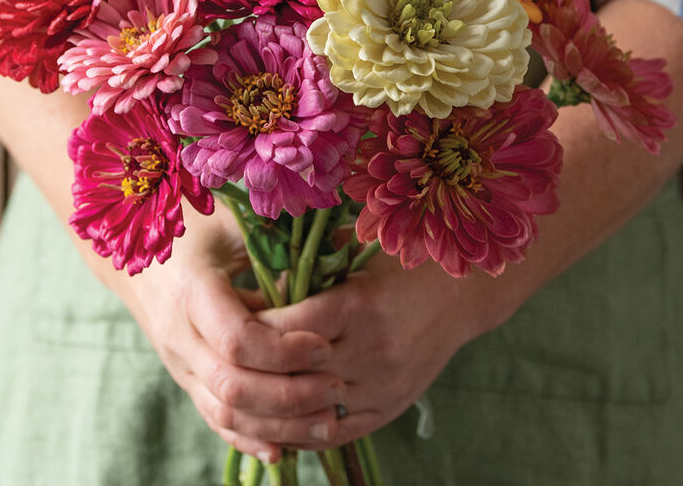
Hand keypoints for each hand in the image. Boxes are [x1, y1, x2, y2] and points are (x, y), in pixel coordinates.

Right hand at [116, 200, 345, 461]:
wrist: (133, 250)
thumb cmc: (192, 226)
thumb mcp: (231, 221)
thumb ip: (273, 243)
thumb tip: (326, 266)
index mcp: (191, 291)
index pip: (236, 340)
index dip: (284, 350)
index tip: (325, 345)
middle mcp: (179, 336)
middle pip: (232, 386)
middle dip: (291, 396)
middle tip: (337, 387)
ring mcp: (179, 363)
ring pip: (224, 413)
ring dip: (278, 425)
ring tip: (328, 421)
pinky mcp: (185, 377)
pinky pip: (213, 419)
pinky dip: (249, 437)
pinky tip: (283, 449)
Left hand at [253, 253, 515, 448]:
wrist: (462, 295)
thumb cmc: (404, 262)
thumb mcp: (360, 251)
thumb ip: (313, 265)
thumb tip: (262, 284)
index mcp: (361, 304)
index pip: (289, 330)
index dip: (253, 329)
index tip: (227, 322)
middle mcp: (372, 350)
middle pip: (294, 375)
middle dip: (253, 371)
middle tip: (220, 361)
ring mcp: (384, 384)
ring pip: (311, 412)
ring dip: (271, 408)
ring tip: (239, 395)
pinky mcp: (391, 407)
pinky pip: (337, 431)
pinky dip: (301, 430)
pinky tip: (276, 422)